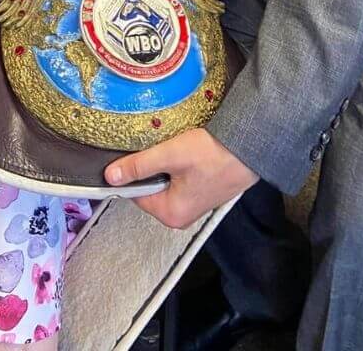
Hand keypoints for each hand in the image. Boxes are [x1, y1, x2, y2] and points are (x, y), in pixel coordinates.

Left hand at [104, 128, 257, 228]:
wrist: (252, 146)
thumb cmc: (214, 153)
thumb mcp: (170, 155)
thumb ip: (138, 166)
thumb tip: (110, 176)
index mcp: (171, 214)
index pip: (136, 194)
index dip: (136, 171)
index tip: (145, 153)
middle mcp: (182, 216)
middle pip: (152, 189)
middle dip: (156, 168)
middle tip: (169, 150)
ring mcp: (196, 206)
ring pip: (168, 182)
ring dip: (170, 166)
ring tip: (183, 151)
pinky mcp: (206, 193)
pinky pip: (184, 181)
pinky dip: (185, 167)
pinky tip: (194, 155)